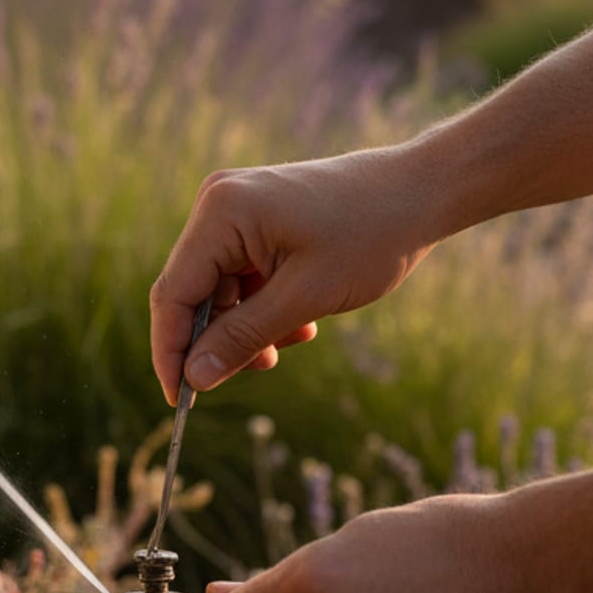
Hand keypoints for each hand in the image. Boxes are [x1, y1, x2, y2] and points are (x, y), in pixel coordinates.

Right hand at [149, 147, 447, 404]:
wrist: (421, 192)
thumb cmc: (370, 236)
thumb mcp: (305, 298)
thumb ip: (242, 338)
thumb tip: (192, 379)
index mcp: (221, 213)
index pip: (175, 294)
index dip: (171, 351)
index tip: (180, 400)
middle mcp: (218, 205)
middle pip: (194, 293)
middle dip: (220, 339)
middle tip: (259, 370)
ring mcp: (235, 209)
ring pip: (220, 290)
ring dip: (249, 325)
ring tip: (296, 338)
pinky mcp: (255, 219)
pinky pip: (242, 276)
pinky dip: (264, 305)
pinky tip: (303, 319)